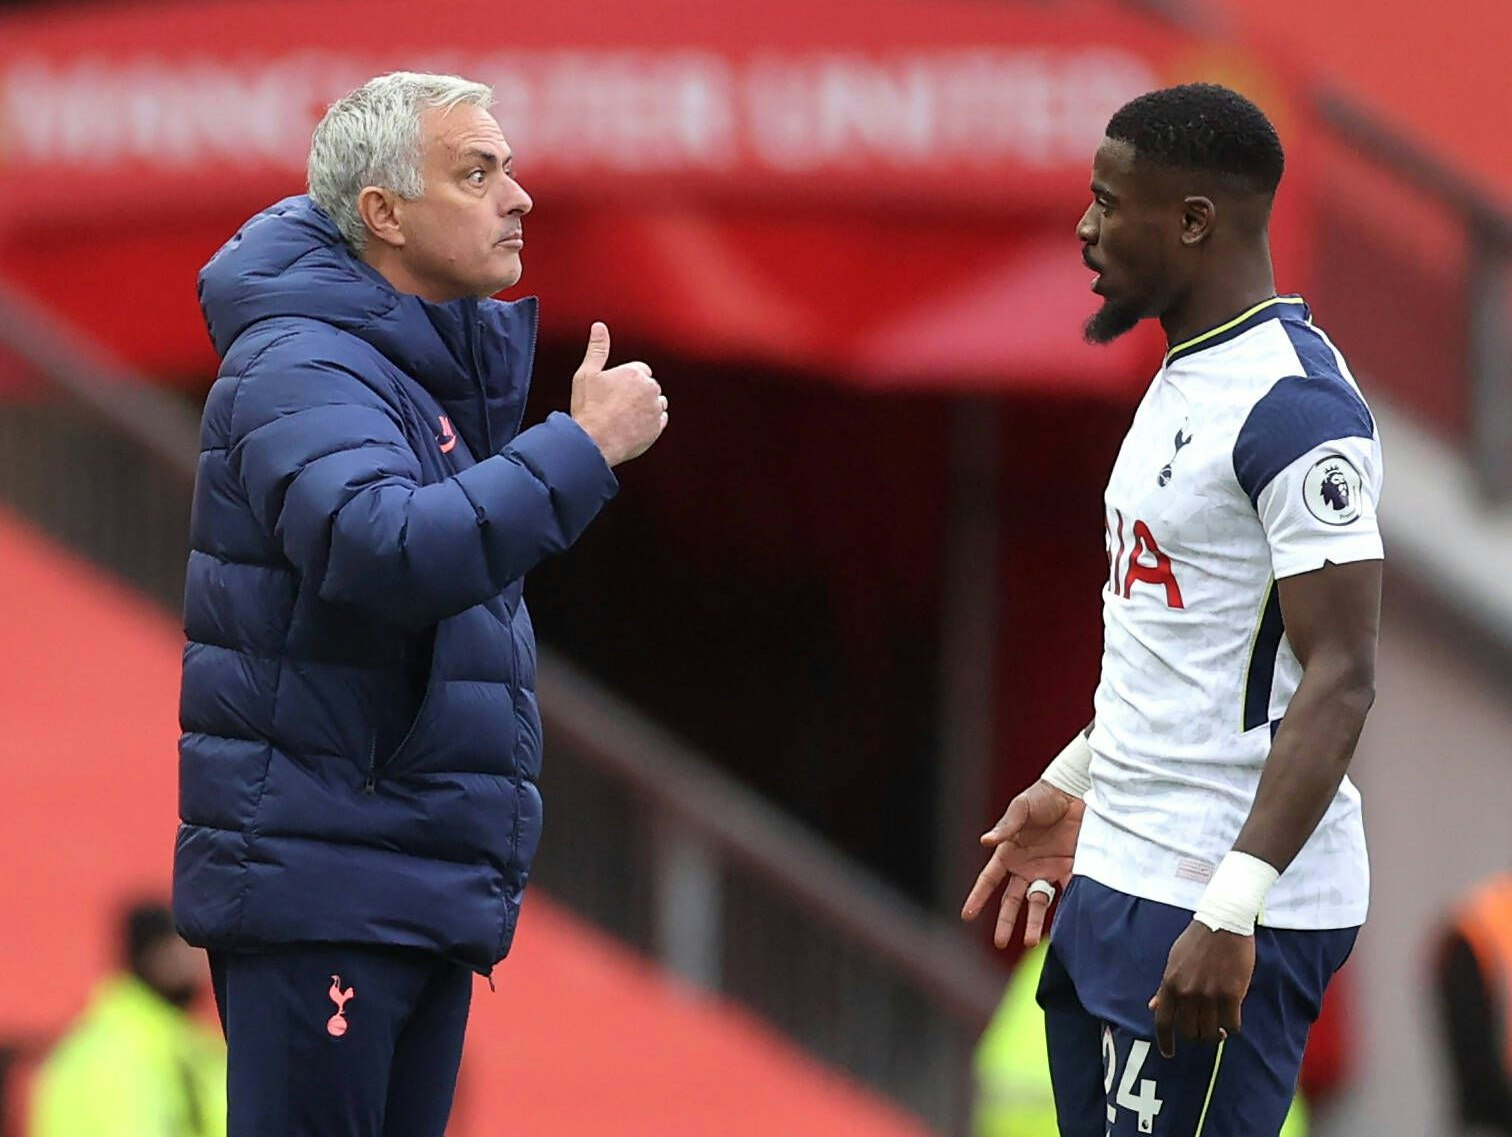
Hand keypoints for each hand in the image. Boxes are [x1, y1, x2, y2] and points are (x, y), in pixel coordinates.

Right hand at [570, 322, 667, 466]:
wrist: (593, 442)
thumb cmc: (588, 410)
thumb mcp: (587, 374)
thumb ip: (597, 349)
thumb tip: (599, 328)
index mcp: (634, 373)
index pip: (640, 370)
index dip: (627, 380)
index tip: (616, 390)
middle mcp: (649, 389)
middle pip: (650, 386)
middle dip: (637, 392)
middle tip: (618, 404)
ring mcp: (655, 409)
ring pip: (657, 402)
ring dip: (646, 406)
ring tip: (625, 415)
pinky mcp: (657, 428)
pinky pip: (660, 421)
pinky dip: (650, 422)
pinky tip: (634, 425)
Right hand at [961, 780, 1082, 948]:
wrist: (1075, 791)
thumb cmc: (1042, 796)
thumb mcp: (1021, 808)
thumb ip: (1006, 827)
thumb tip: (985, 841)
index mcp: (1008, 853)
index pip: (989, 880)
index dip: (977, 897)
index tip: (967, 915)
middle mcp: (1025, 866)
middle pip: (1012, 900)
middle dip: (1006, 922)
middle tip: (1001, 942)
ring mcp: (1047, 869)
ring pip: (1038, 903)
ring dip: (1034, 922)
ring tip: (1031, 942)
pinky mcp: (1070, 868)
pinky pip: (1068, 892)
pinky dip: (1068, 906)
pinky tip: (1066, 922)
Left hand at [1149, 921, 1254, 1056]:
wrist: (1223, 923)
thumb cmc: (1197, 942)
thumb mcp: (1174, 962)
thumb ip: (1165, 989)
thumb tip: (1153, 1007)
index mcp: (1170, 984)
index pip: (1163, 1022)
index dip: (1165, 1042)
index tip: (1168, 1054)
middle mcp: (1187, 993)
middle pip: (1189, 1032)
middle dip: (1196, 1035)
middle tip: (1204, 1030)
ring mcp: (1209, 995)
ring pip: (1211, 1032)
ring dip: (1215, 1034)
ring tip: (1219, 1029)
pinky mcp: (1231, 995)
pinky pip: (1232, 1025)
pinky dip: (1231, 1028)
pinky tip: (1230, 1021)